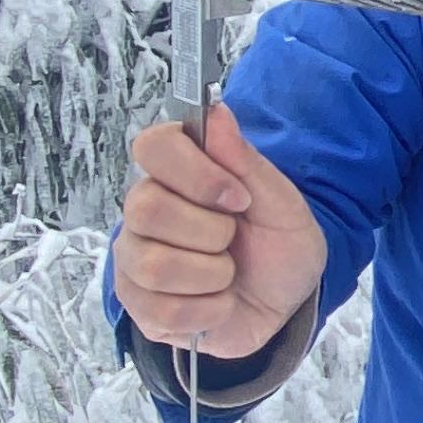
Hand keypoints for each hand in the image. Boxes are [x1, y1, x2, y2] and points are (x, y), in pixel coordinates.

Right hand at [113, 102, 326, 356]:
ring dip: (212, 275)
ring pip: (154, 265)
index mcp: (176, 173)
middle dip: (210, 231)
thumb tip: (217, 111)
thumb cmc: (278, 246)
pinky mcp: (140, 308)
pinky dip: (209, 310)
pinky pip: (164, 310)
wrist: (287, 303)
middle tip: (233, 240)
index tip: (237, 197)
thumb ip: (245, 161)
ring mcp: (135, 261)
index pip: (152, 146)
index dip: (196, 172)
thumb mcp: (280, 203)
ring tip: (227, 274)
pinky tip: (220, 302)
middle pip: (146, 209)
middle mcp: (144, 212)